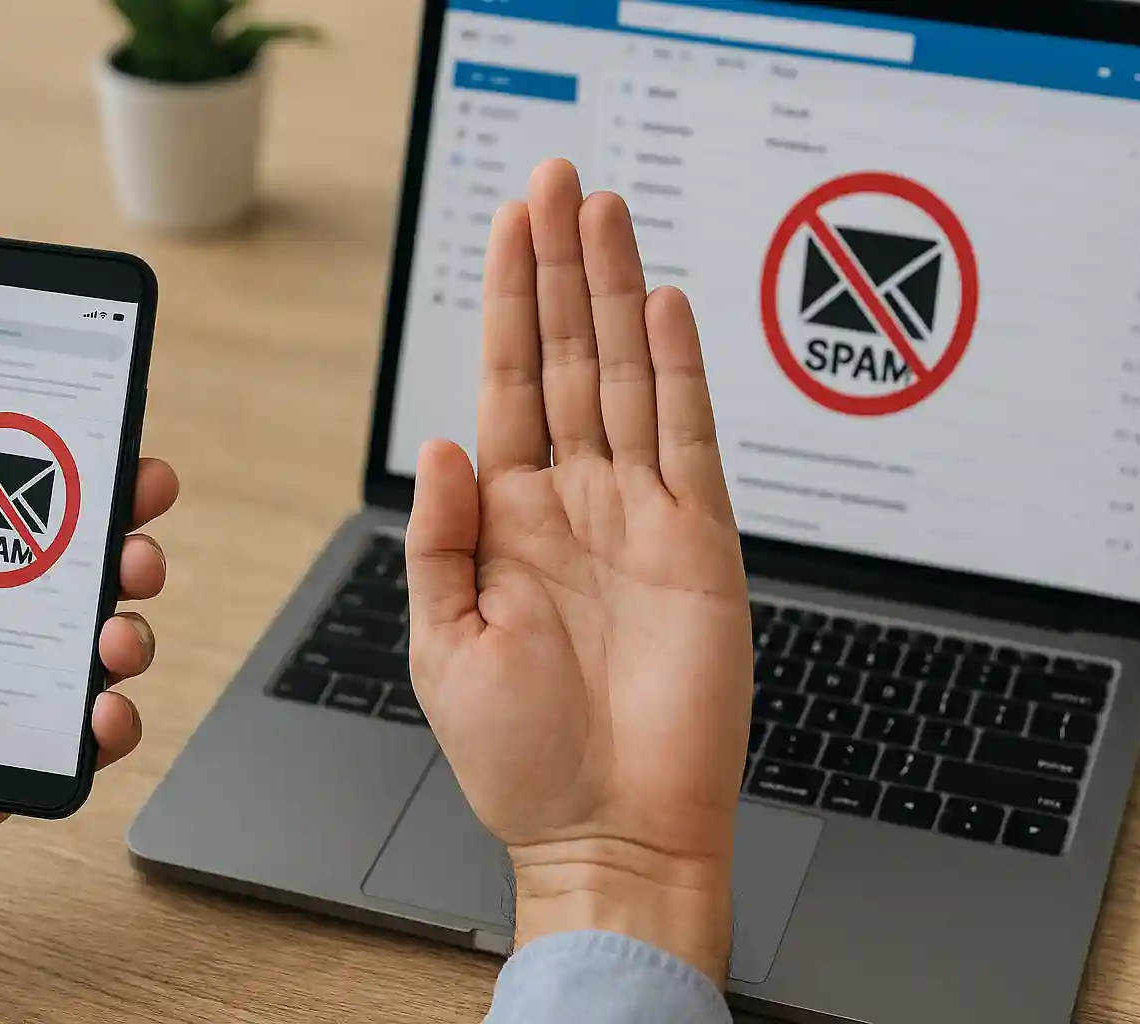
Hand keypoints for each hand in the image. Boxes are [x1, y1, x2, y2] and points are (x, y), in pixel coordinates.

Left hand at [0, 373, 179, 957]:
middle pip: (83, 577)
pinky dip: (116, 723)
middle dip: (130, 552)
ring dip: (132, 631)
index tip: (123, 462)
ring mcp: (3, 696)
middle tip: (137, 550)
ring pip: (100, 651)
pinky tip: (103, 712)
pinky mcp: (17, 763)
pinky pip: (90, 740)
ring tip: (116, 638)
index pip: (25, 515)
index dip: (84, 487)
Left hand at [405, 160, 752, 981]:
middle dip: (560, 266)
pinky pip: (687, 438)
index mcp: (509, 518)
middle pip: (565, 356)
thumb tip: (445, 443)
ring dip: (614, 293)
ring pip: (624, 376)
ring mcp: (639, 514)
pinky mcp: (699, 542)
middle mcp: (574, 500)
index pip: (504, 380)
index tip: (510, 223)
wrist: (606, 832)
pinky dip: (676, 371)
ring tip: (606, 212)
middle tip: (561, 180)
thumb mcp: (441, 646)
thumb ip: (440, 540)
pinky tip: (662, 308)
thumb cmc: (519, 759)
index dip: (505, 299)